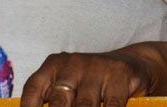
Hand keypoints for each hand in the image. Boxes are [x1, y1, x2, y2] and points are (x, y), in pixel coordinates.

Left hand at [21, 48, 161, 106]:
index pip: (33, 89)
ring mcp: (95, 68)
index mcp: (52, 66)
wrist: (133, 64)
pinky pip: (111, 105)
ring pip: (85, 106)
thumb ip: (55, 102)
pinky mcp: (118, 74)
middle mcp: (71, 64)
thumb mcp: (71, 88)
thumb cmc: (93, 83)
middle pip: (58, 102)